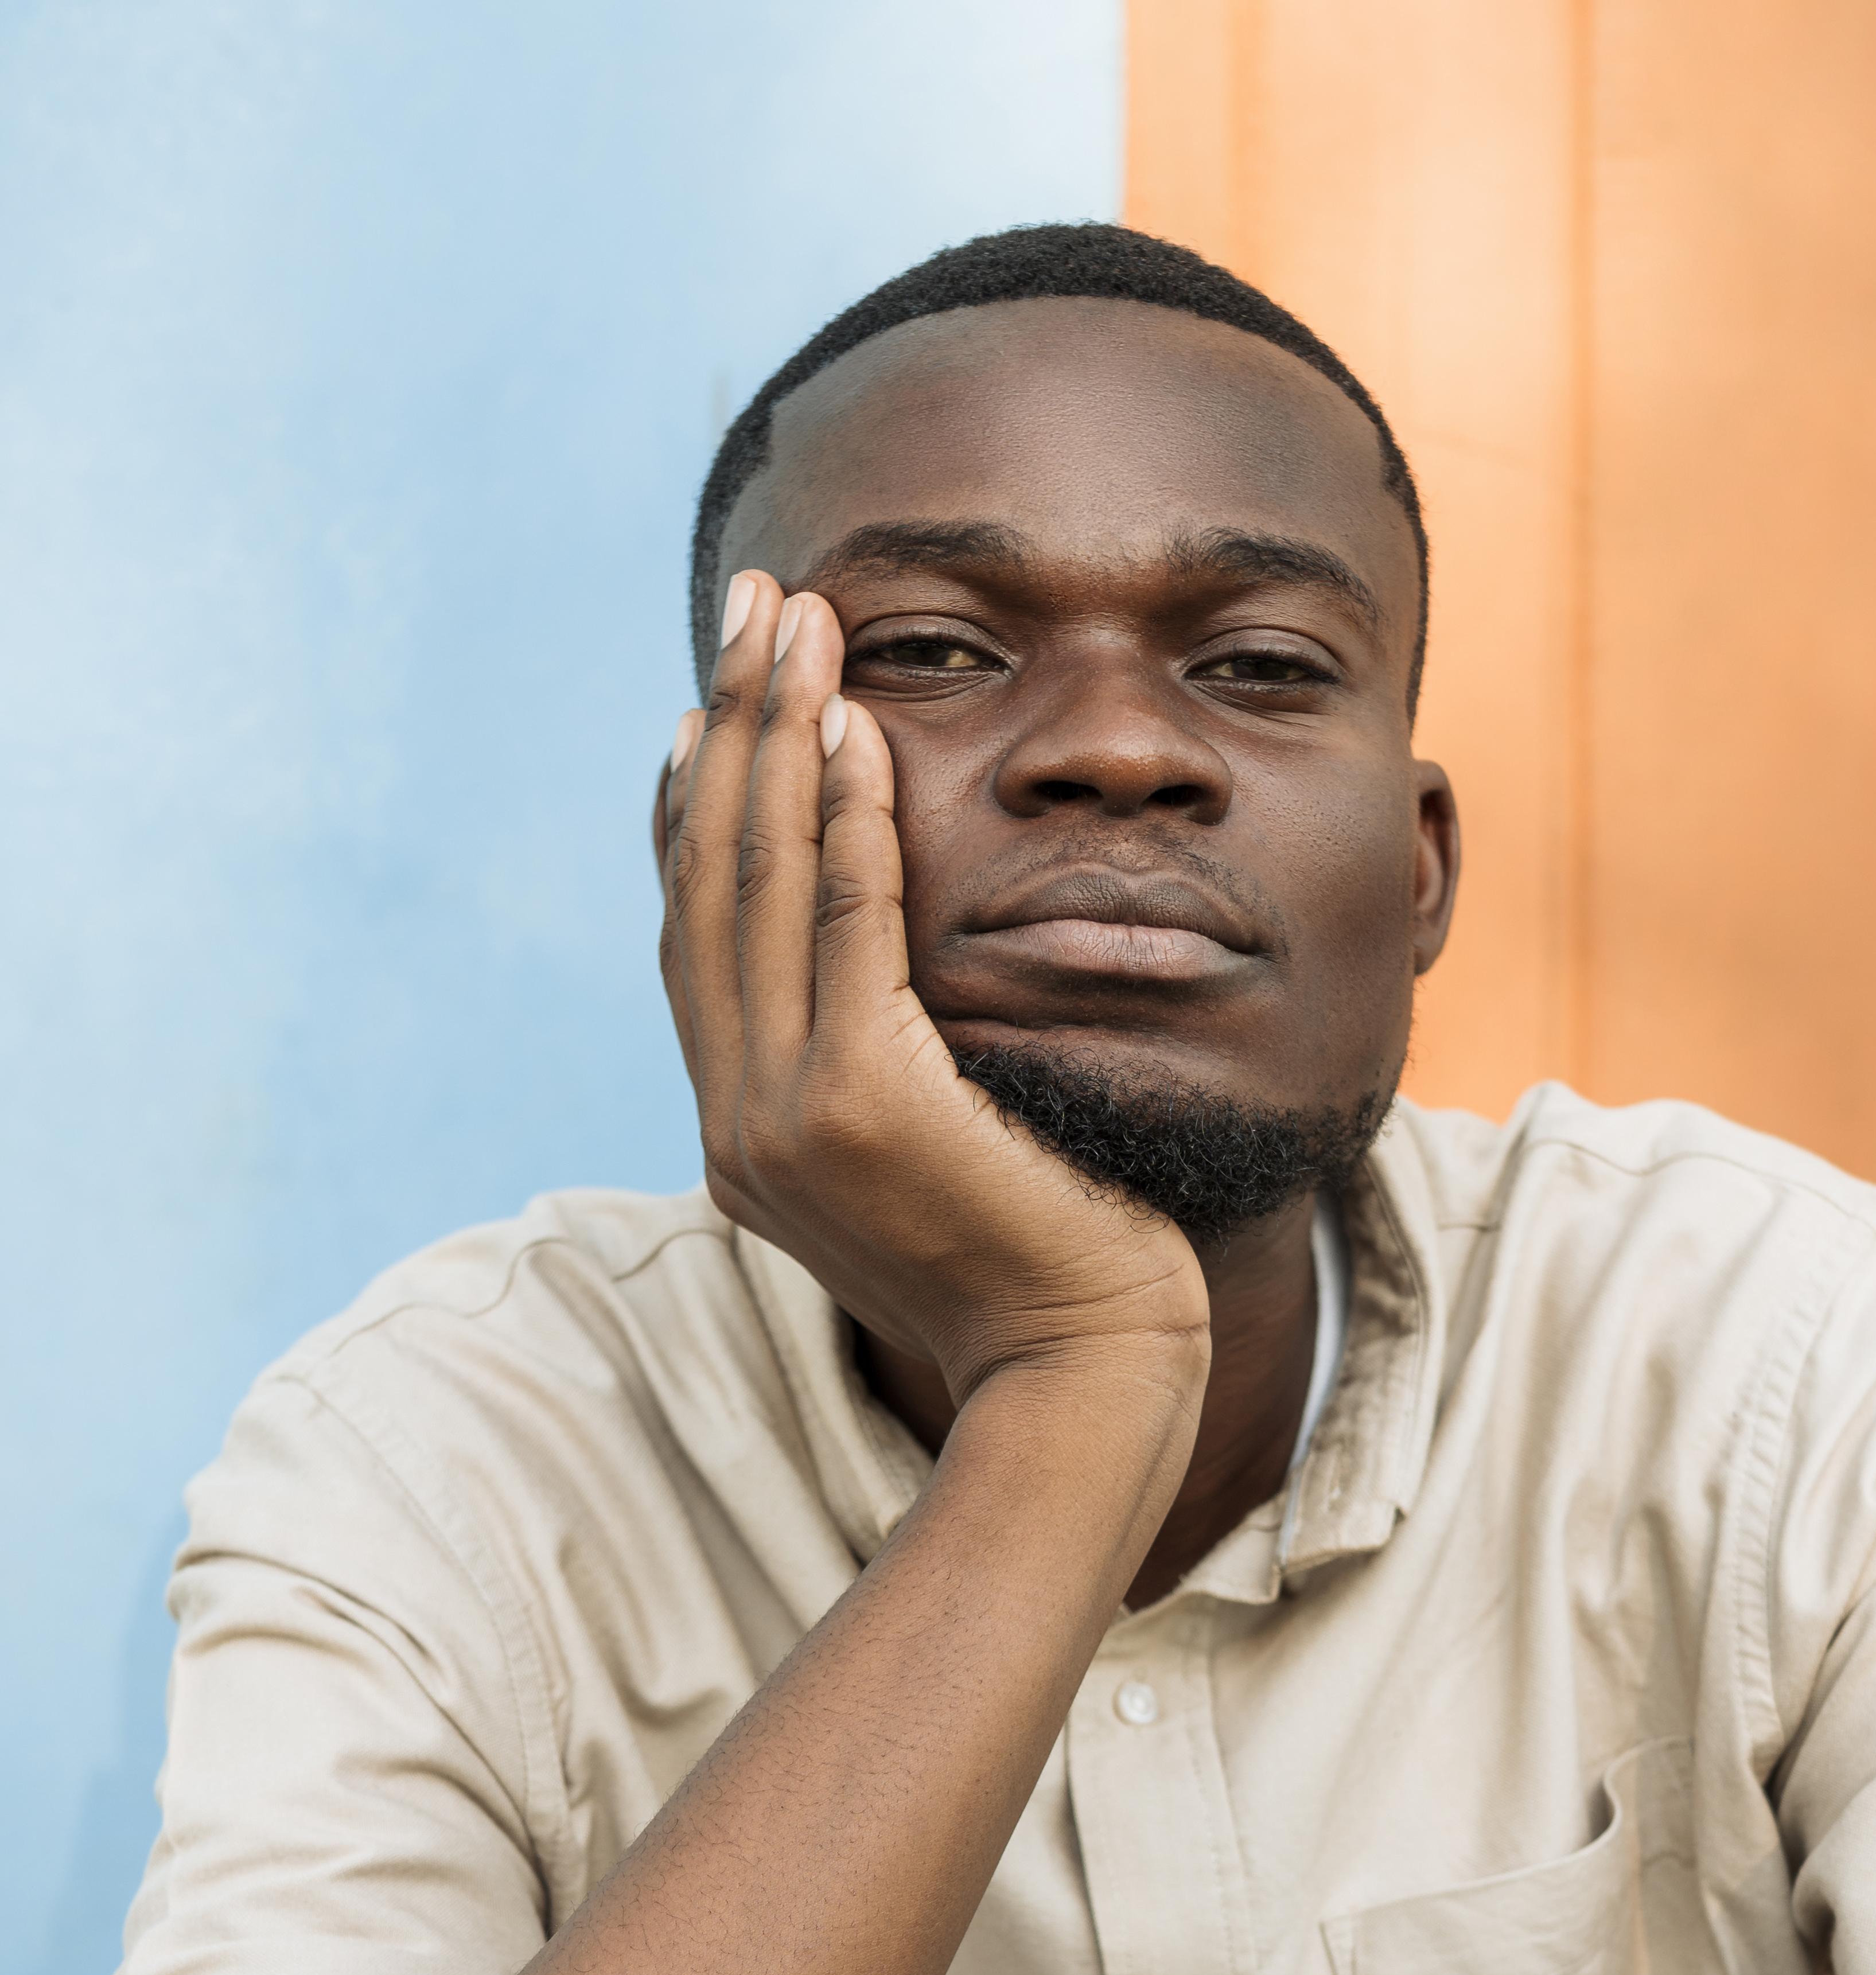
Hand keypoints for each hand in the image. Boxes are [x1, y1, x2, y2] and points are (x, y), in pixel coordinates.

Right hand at [659, 572, 1207, 1413]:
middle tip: (748, 604)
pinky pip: (848, 929)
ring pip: (760, 887)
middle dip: (727, 729)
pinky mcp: (863, 1106)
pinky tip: (858, 731)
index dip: (698, 803)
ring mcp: (786, 1118)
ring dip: (776, 739)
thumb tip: (888, 991)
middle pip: (709, 886)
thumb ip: (882, 1077)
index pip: (697, 936)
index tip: (716, 697)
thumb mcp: (933, 1160)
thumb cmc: (1038, 1263)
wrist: (1079, 1370)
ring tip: (795, 623)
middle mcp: (739, 1123)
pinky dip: (846, 822)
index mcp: (744, 1135)